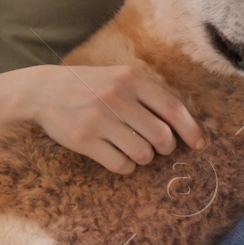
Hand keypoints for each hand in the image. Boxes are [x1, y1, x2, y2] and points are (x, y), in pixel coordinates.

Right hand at [14, 64, 206, 175]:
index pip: (173, 109)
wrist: (43, 90)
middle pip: (162, 136)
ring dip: (144, 158)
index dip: (191, 130)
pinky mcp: (85, 140)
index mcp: (131, 79)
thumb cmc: (90, 86)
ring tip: (135, 151)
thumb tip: (183, 125)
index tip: (200, 145)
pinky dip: (126, 166)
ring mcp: (100, 119)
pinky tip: (119, 157)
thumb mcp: (119, 78)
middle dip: (166, 148)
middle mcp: (117, 97)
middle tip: (158, 148)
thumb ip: (148, 96)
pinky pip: (121, 164)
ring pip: (143, 153)